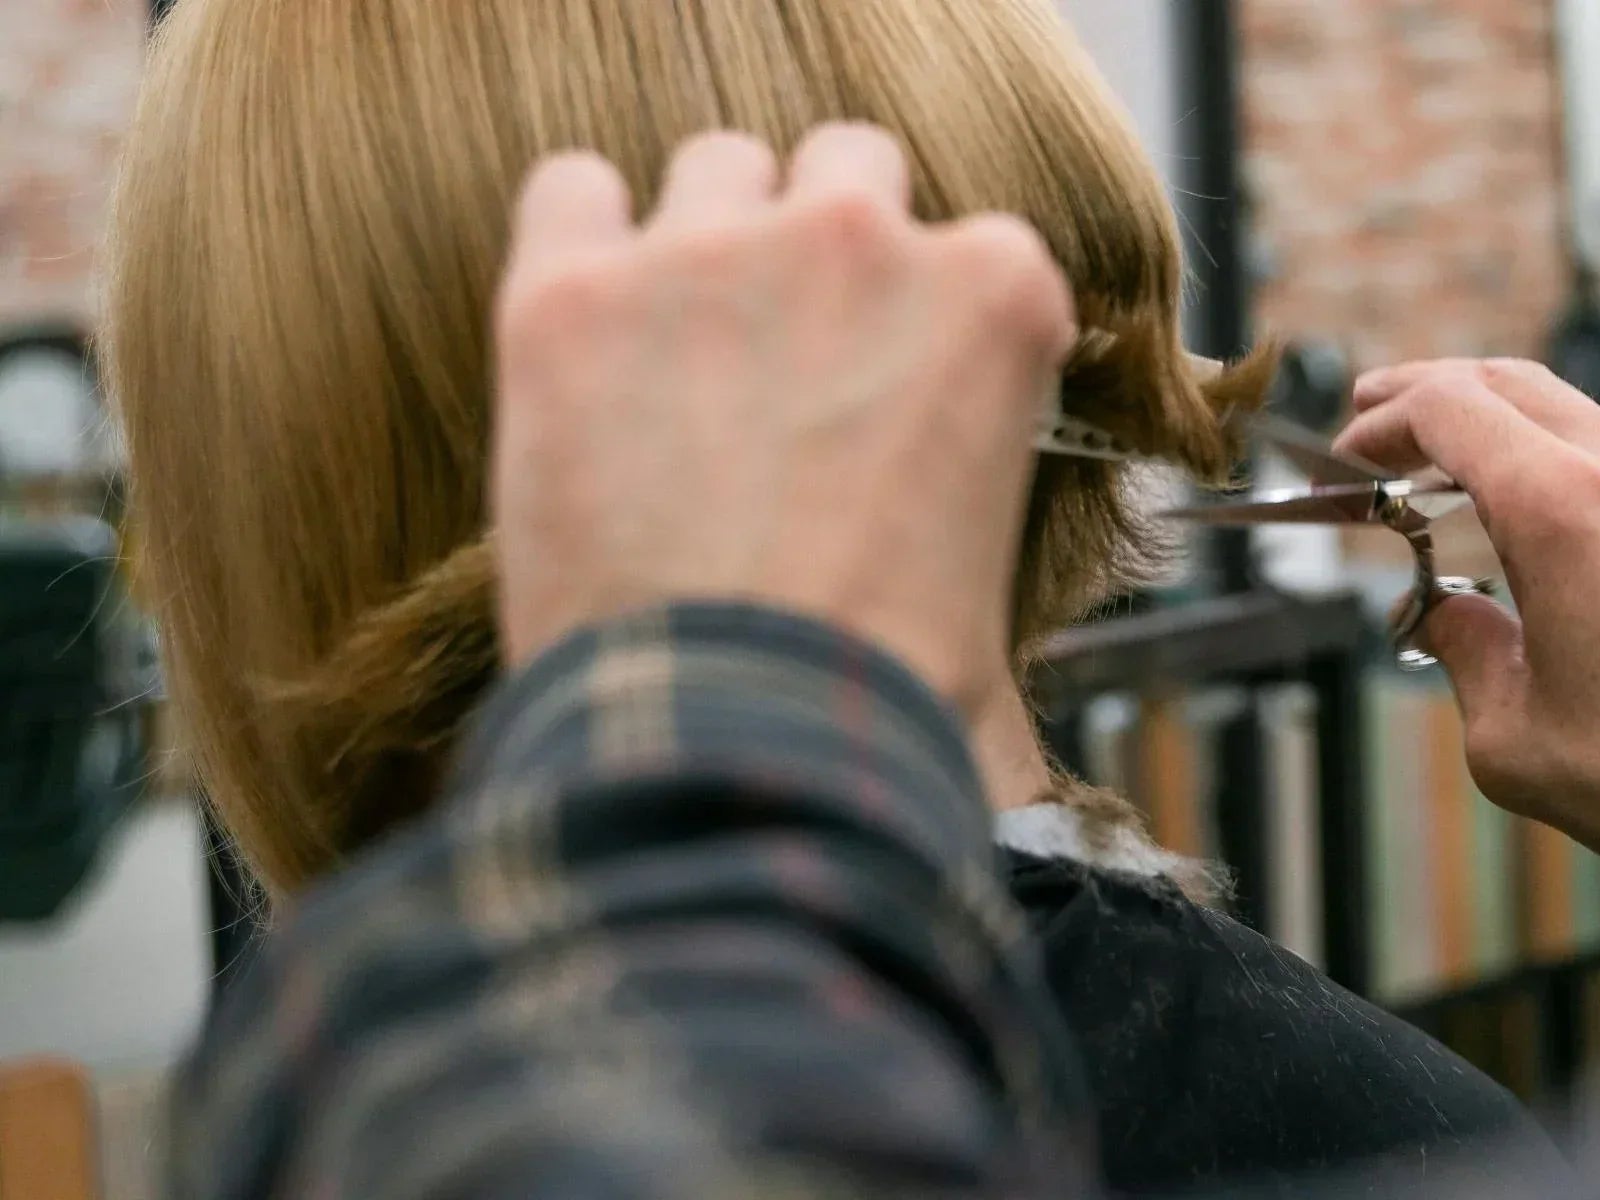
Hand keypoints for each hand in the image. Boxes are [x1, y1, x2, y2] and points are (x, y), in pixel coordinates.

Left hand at [490, 125, 1074, 707]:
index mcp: (992, 298)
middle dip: (827, 249)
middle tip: (794, 359)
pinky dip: (580, 241)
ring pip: (716, 167)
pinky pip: (572, 189)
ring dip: (710, 240)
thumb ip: (981, 476)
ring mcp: (708, 254)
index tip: (904, 391)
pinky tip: (590, 331)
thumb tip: (956, 520)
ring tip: (685, 357)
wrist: (748, 743)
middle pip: (845, 169)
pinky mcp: (571, 293)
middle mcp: (858, 240)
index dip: (937, 324)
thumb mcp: (999, 570)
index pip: (979, 247)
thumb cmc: (888, 692)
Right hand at [1336, 360, 1599, 1002]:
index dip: (1385, 419)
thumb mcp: (1514, 742)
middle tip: (1393, 429)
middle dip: (1438, 400)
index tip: (1357, 450)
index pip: (1449, 407)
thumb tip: (1445, 612)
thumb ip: (1462, 652)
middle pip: (1515, 384)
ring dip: (1534, 436)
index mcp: (1560, 509)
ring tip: (1501, 485)